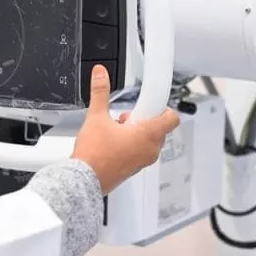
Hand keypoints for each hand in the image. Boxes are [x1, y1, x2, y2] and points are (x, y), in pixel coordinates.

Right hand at [72, 65, 179, 194]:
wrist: (84, 180)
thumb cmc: (94, 155)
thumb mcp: (96, 117)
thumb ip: (100, 92)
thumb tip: (101, 74)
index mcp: (149, 135)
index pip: (171, 117)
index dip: (161, 106)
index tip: (148, 102)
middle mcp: (150, 149)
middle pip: (158, 127)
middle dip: (143, 119)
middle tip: (125, 117)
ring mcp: (143, 161)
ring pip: (149, 140)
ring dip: (137, 132)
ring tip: (116, 130)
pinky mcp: (134, 169)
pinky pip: (140, 152)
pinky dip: (132, 145)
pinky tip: (113, 143)